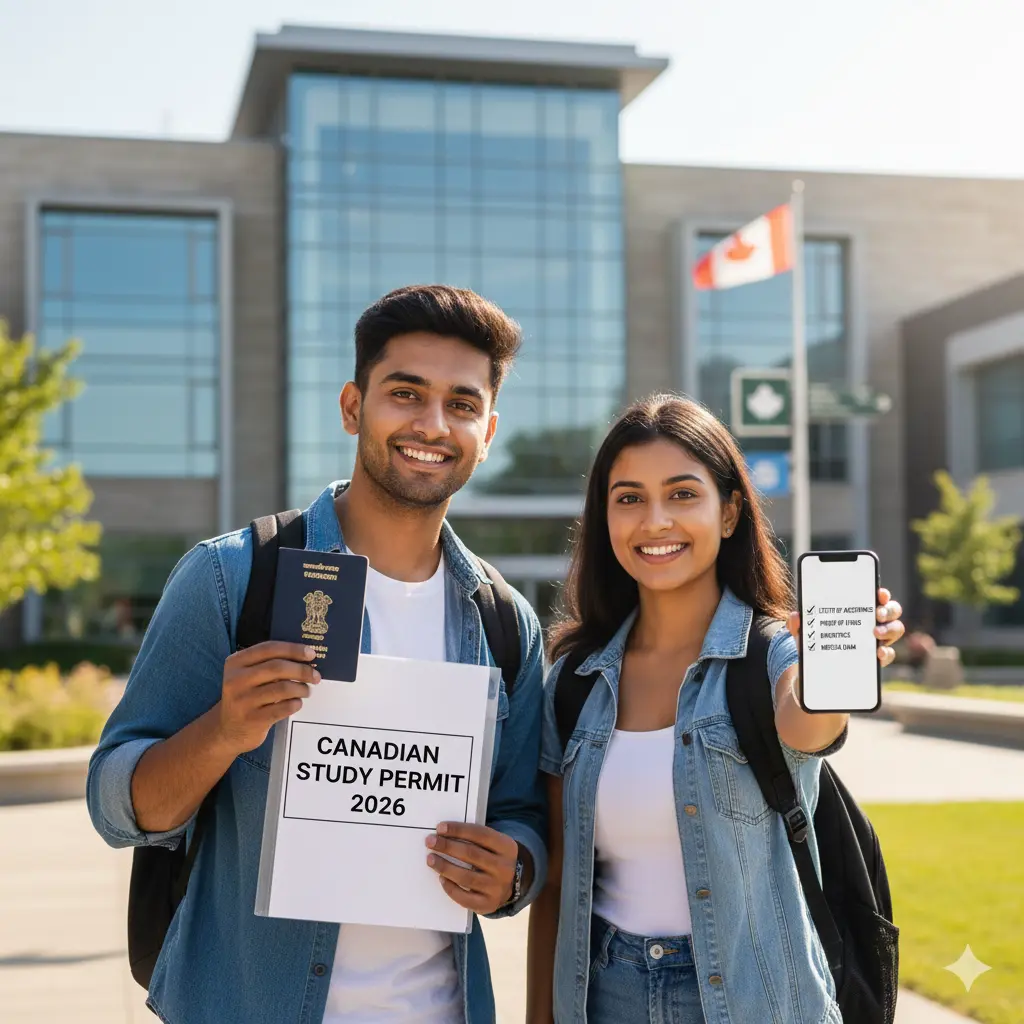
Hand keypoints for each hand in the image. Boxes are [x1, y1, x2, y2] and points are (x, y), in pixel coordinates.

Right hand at [214, 641, 320, 754]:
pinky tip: (297, 703)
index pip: (268, 648)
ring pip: (283, 688)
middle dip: (302, 670)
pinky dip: (295, 703)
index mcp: (235, 663)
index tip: (311, 653)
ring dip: (301, 688)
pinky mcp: (252, 719)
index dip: (293, 649)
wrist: (228, 730)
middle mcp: (236, 680)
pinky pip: (283, 708)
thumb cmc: (246, 696)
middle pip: (277, 667)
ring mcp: (243, 701)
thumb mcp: (247, 676)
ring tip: (306, 691)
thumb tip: (304, 656)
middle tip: (315, 676)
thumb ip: (268, 663)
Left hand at [425, 822, 518, 914]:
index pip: (480, 834)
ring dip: (445, 866)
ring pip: (466, 877)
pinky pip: (465, 898)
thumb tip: (446, 834)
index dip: (459, 830)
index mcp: (506, 847)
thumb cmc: (495, 859)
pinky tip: (441, 879)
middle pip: (471, 854)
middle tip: (430, 841)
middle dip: (447, 846)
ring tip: (431, 859)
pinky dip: (451, 888)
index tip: (440, 827)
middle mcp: (504, 868)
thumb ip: (477, 839)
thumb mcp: (495, 845)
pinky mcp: (488, 905)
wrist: (513, 885)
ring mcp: (497, 888)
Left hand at [787, 587, 904, 666]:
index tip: (879, 593)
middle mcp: (871, 622)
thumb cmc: (814, 643)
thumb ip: (797, 624)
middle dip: (888, 609)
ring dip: (889, 629)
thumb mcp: (803, 633)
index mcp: (856, 609)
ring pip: (896, 629)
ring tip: (875, 633)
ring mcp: (877, 641)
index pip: (874, 596)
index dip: (881, 593)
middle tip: (877, 613)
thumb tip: (795, 616)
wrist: (816, 672)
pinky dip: (886, 652)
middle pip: (892, 610)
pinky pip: (889, 653)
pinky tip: (878, 653)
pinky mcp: (877, 660)